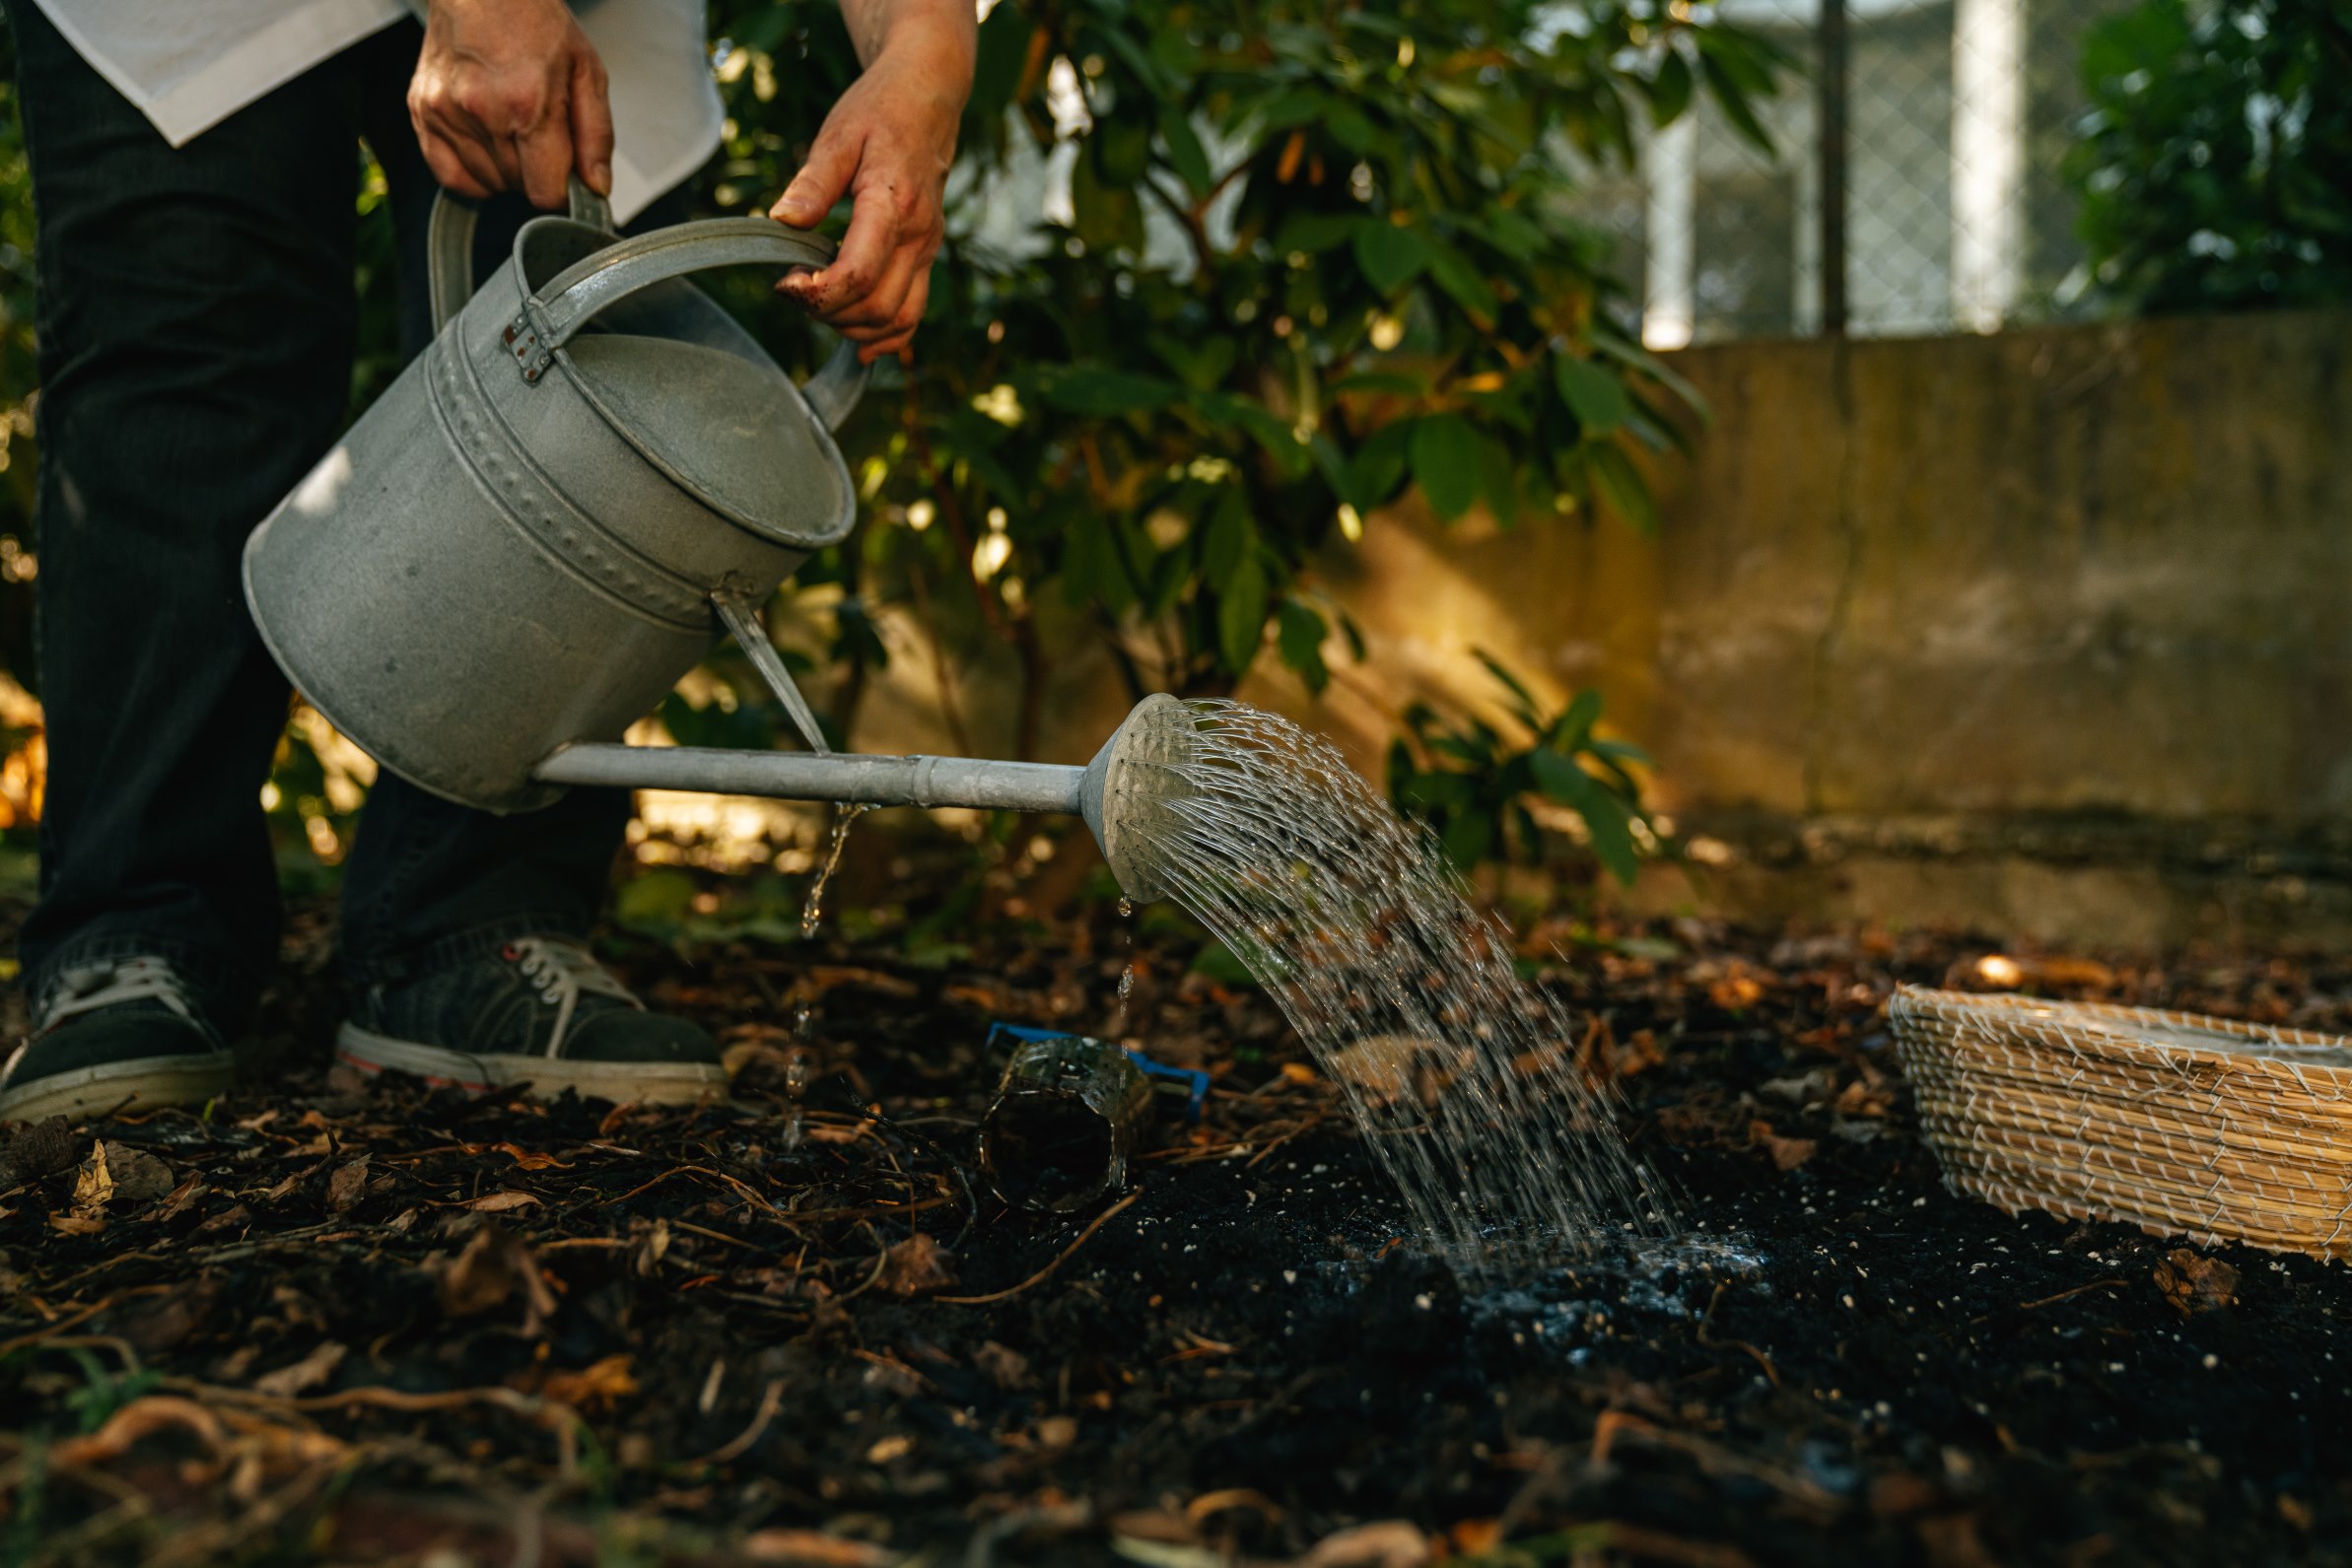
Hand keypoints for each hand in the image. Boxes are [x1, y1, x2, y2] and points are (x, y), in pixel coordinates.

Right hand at [410, 0, 613, 209]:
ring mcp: (445, 112)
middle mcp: (481, 111)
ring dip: (506, 170)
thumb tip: (596, 189)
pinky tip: (488, 146)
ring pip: (487, 183)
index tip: (566, 173)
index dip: (562, 190)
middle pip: (518, 188)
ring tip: (512, 127)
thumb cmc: (536, 24)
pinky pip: (450, 175)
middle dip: (536, 172)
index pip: (545, 192)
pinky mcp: (422, 111)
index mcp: (527, 103)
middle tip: (540, 133)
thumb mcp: (587, 72)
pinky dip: (474, 174)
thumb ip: (596, 137)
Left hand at [770, 17, 973, 363]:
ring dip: (853, 328)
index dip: (818, 293)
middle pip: (877, 307)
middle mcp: (919, 236)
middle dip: (829, 313)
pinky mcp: (926, 257)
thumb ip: (812, 183)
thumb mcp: (837, 136)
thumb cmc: (878, 112)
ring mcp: (927, 251)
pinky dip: (885, 337)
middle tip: (794, 291)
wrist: (928, 99)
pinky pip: (913, 314)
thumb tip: (781, 221)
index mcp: (894, 205)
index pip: (859, 275)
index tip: (785, 283)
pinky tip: (855, 340)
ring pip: (899, 320)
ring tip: (817, 305)